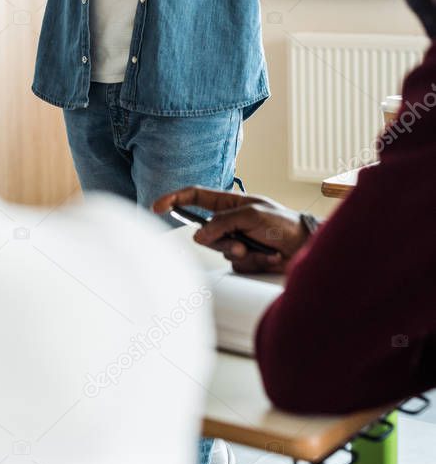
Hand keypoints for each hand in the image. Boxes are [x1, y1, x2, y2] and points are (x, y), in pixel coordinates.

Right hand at [152, 186, 310, 274]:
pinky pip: (236, 265)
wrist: (305, 246)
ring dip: (240, 253)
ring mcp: (237, 241)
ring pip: (221, 251)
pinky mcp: (245, 259)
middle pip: (206, 232)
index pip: (196, 197)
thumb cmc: (283, 223)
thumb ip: (223, 222)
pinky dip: (253, 262)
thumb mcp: (251, 215)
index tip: (158, 205)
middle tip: (240, 244)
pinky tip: (268, 257)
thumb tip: (199, 235)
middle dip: (222, 241)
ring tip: (260, 250)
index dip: (175, 199)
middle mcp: (230, 222)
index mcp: (230, 203)